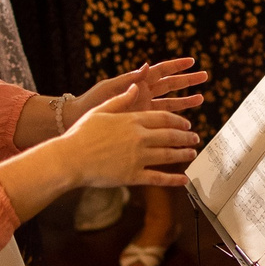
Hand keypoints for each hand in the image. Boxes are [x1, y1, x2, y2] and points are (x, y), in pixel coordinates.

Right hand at [56, 82, 198, 187]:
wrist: (69, 158)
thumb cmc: (81, 134)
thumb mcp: (101, 111)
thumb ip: (121, 100)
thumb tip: (136, 86)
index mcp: (132, 120)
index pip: (163, 118)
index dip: (178, 121)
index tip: (186, 123)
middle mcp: (139, 138)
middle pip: (170, 135)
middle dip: (186, 136)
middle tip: (195, 138)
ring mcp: (137, 157)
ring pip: (168, 155)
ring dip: (183, 154)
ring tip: (192, 153)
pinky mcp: (133, 176)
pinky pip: (157, 178)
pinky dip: (173, 180)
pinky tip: (184, 179)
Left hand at [69, 56, 208, 127]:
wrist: (78, 121)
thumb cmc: (91, 102)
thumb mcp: (110, 89)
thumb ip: (130, 79)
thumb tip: (147, 65)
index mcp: (136, 83)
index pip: (161, 71)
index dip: (176, 66)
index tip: (191, 61)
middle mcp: (142, 94)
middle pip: (170, 85)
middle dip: (187, 81)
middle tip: (204, 77)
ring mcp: (143, 109)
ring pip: (170, 103)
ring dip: (185, 101)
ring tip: (201, 99)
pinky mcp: (141, 123)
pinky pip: (161, 120)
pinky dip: (173, 120)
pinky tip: (185, 122)